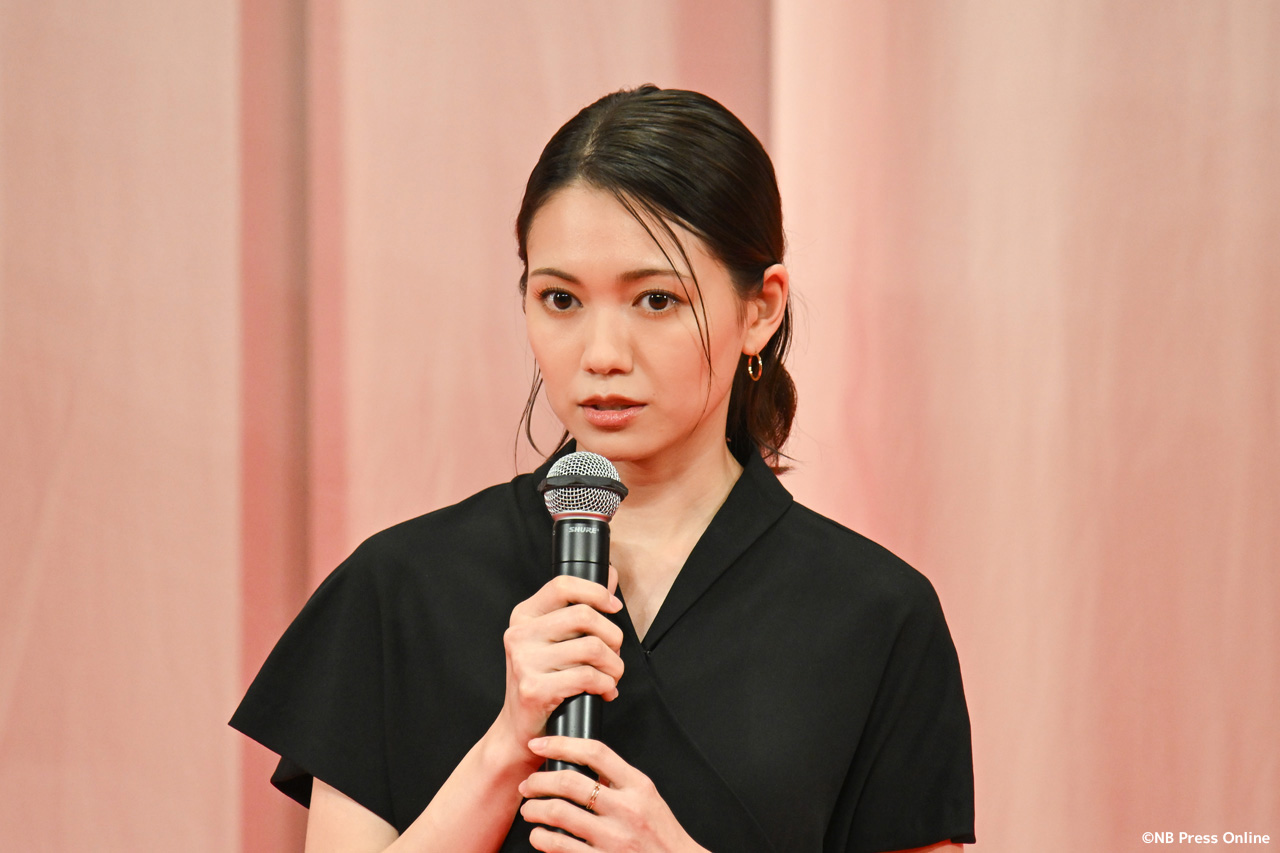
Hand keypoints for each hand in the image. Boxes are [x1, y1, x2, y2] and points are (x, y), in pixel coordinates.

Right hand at [493, 571, 625, 762]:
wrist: (520, 731)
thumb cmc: (545, 682)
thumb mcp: (555, 641)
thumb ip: (579, 610)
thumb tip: (611, 575)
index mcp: (524, 616)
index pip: (563, 586)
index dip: (595, 591)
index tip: (613, 606)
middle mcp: (519, 635)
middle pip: (584, 616)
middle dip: (613, 635)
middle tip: (615, 653)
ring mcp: (524, 661)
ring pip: (592, 648)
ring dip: (614, 665)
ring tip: (612, 676)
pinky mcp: (534, 688)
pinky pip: (588, 676)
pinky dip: (605, 684)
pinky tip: (604, 691)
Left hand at [518, 736, 706, 851]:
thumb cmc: (660, 833)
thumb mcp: (647, 797)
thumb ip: (619, 781)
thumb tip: (579, 766)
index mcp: (638, 786)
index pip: (595, 753)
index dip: (560, 744)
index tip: (540, 744)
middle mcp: (626, 810)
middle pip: (569, 782)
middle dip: (538, 781)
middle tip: (528, 784)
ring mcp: (613, 838)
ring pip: (558, 813)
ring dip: (534, 809)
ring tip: (529, 810)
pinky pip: (559, 846)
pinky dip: (541, 839)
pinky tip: (539, 836)